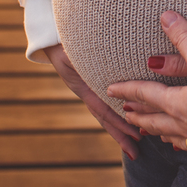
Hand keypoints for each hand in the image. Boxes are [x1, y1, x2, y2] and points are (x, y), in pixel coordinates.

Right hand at [43, 43, 140, 158]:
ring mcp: (87, 87)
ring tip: (134, 141)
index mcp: (83, 86)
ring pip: (104, 110)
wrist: (51, 35)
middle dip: (120, 133)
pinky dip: (115, 110)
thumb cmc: (63, 40)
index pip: (103, 110)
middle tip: (135, 151)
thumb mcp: (70, 51)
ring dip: (119, 126)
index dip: (119, 123)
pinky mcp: (91, 81)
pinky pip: (104, 99)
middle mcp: (86, 90)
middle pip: (104, 116)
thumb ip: (80, 60)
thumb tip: (83, 63)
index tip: (134, 135)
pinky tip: (127, 114)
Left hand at [107, 11, 186, 159]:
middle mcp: (186, 124)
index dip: (127, 90)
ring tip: (154, 134)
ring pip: (175, 138)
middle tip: (126, 115)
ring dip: (162, 133)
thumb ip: (184, 38)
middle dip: (140, 117)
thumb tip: (165, 16)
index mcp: (178, 104)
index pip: (146, 94)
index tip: (110, 91)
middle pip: (156, 121)